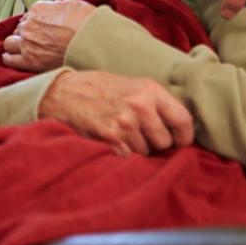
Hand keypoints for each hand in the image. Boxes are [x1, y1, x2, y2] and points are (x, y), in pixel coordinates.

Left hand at [2, 0, 96, 71]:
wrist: (94, 42)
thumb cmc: (87, 23)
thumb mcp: (72, 5)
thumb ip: (56, 8)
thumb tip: (55, 12)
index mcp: (38, 9)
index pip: (28, 16)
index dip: (34, 23)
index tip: (40, 29)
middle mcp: (29, 24)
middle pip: (19, 29)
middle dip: (26, 34)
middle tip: (36, 40)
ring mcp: (27, 43)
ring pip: (10, 43)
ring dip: (15, 45)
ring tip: (22, 49)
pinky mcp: (29, 60)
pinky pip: (9, 59)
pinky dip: (10, 58)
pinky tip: (14, 58)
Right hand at [39, 70, 193, 155]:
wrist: (62, 92)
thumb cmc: (99, 90)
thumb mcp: (132, 86)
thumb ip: (155, 103)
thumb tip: (180, 129)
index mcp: (150, 90)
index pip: (184, 120)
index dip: (183, 137)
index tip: (178, 143)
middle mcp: (140, 105)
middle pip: (164, 142)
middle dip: (154, 145)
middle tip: (138, 136)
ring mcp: (124, 122)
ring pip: (145, 153)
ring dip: (135, 150)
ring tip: (119, 135)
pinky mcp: (109, 137)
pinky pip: (127, 158)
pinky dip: (120, 155)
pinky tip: (109, 142)